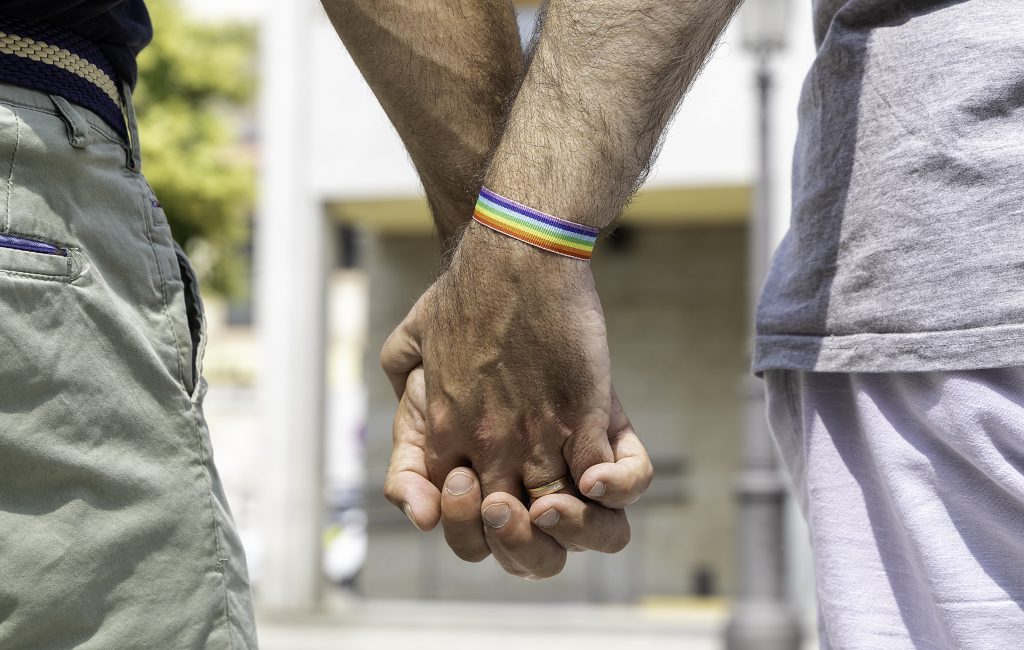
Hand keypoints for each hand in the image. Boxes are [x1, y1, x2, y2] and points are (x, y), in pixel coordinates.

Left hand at [381, 222, 652, 575]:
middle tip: (525, 507)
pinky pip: (600, 481)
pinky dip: (607, 488)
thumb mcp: (411, 336)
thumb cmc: (465, 291)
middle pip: (500, 533)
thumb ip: (402, 370)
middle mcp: (485, 446)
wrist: (515, 255)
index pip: (443, 512)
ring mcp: (535, 436)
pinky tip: (599, 473)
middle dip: (514, 538)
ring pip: (554, 518)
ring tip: (568, 492)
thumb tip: (405, 386)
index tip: (478, 498)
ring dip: (565, 518)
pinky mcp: (581, 417)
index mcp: (441, 433)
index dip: (461, 523)